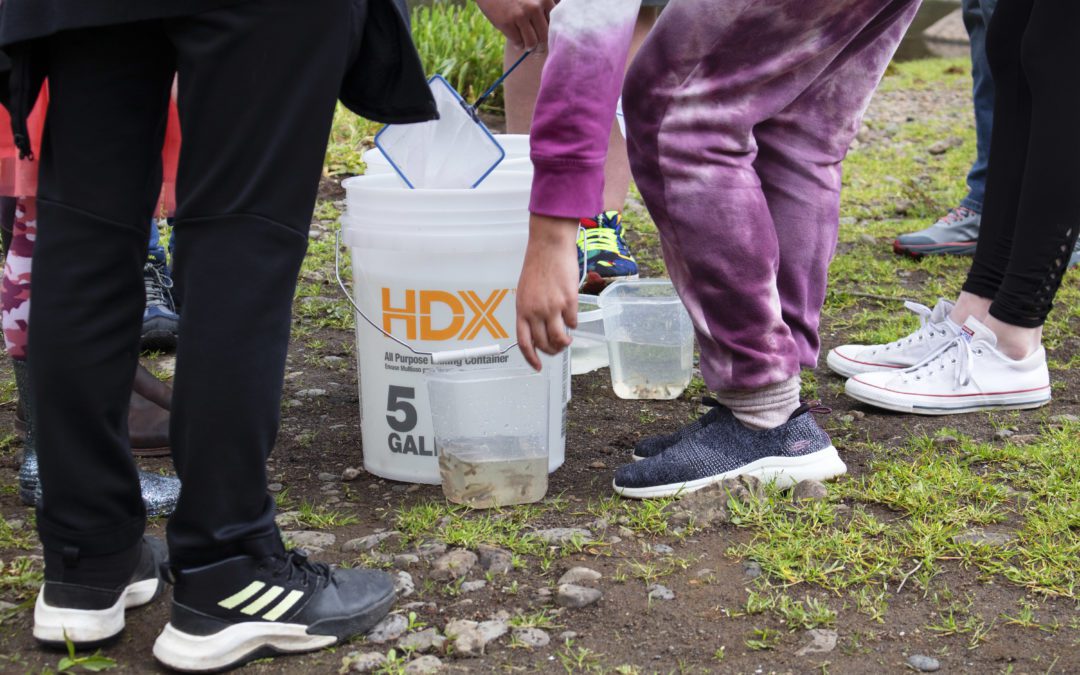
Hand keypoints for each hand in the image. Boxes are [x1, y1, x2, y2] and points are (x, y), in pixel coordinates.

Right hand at [475, 0, 556, 50]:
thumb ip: (545, 6)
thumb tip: (556, 28)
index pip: (556, 24)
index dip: (552, 34)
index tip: (547, 39)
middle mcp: (535, 6)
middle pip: (545, 36)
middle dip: (541, 46)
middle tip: (538, 48)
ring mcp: (521, 15)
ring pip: (532, 43)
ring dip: (530, 47)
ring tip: (528, 45)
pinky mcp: (507, 23)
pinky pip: (518, 43)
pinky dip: (518, 45)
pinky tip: (517, 41)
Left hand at [516, 214, 579, 369]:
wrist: (549, 247)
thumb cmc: (537, 265)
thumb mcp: (525, 291)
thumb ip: (529, 310)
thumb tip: (538, 329)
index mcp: (522, 309)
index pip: (524, 342)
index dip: (531, 358)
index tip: (537, 366)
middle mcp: (535, 311)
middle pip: (544, 343)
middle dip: (552, 351)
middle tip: (557, 348)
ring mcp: (552, 307)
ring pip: (559, 338)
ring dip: (564, 342)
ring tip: (567, 339)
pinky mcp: (568, 301)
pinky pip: (573, 322)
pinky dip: (574, 324)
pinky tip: (572, 318)